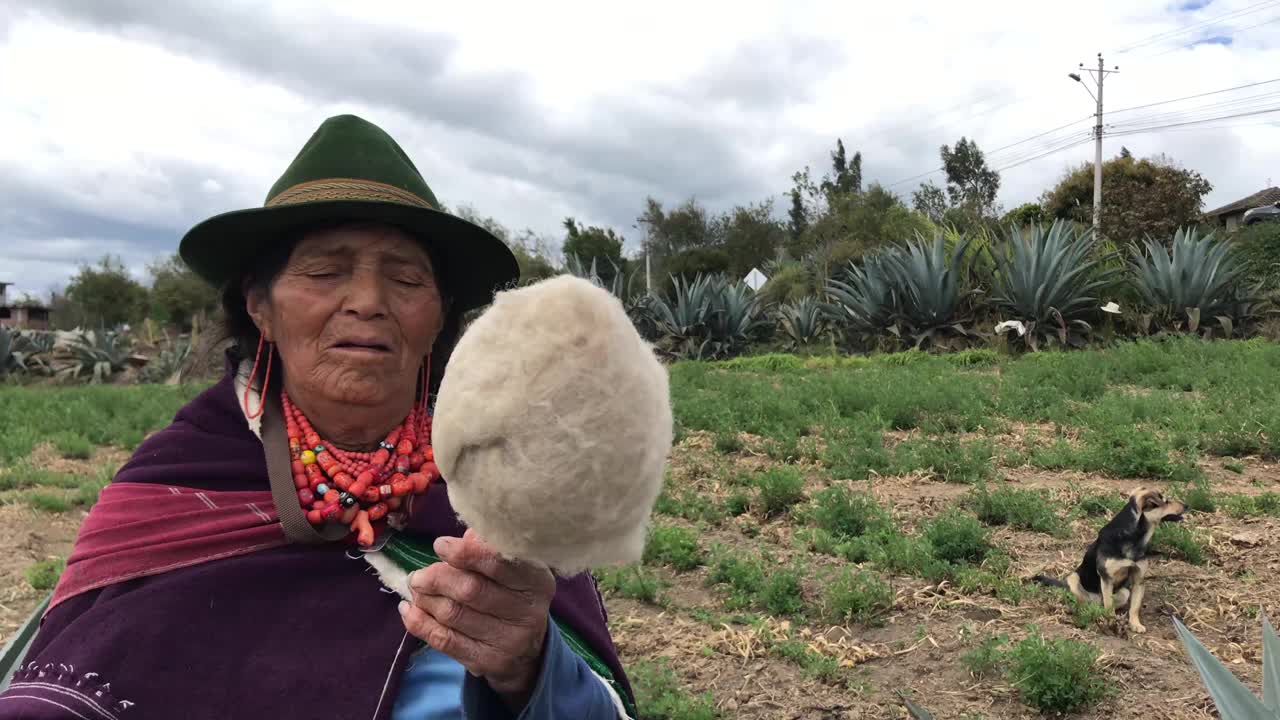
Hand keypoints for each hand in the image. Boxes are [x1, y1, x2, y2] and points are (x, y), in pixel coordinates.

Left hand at [399, 528, 556, 710]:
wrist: (528, 649)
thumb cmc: (512, 594)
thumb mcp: (513, 567)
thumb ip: (488, 549)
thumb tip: (460, 539)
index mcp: (537, 580)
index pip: (499, 564)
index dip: (465, 553)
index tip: (439, 545)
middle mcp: (528, 612)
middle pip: (471, 590)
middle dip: (436, 578)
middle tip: (418, 575)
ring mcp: (509, 640)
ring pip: (453, 615)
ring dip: (425, 599)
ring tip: (415, 589)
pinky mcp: (487, 662)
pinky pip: (444, 641)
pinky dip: (419, 623)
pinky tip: (409, 610)